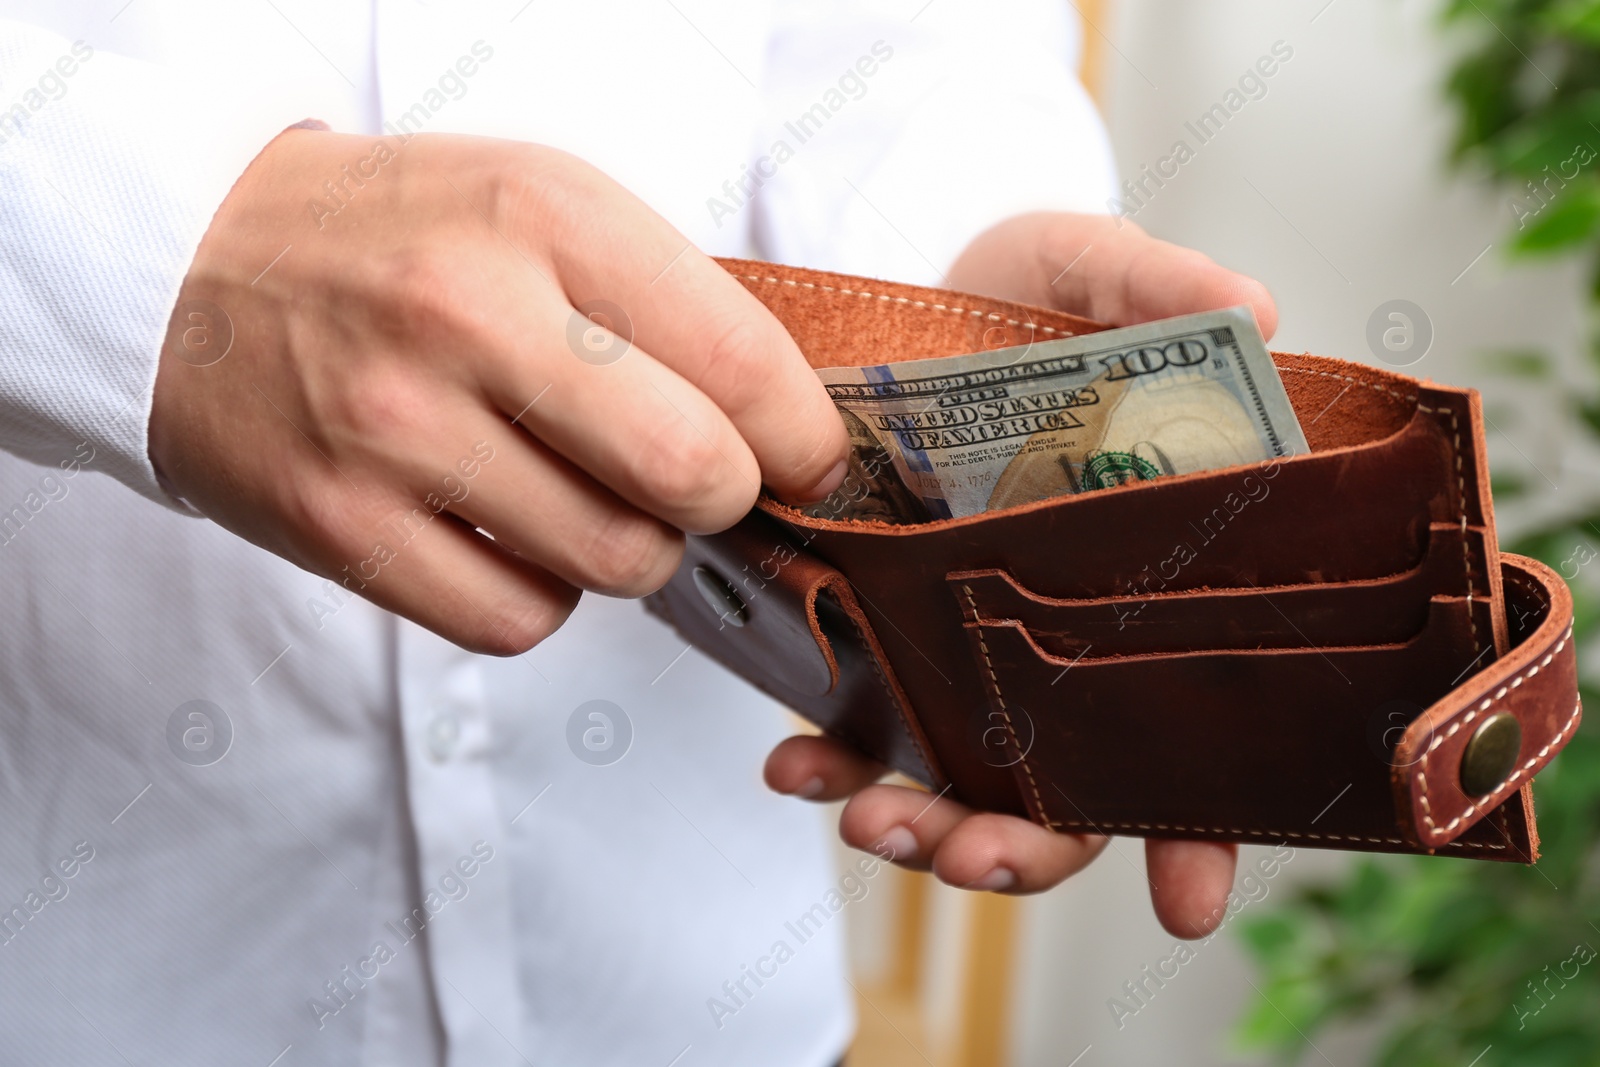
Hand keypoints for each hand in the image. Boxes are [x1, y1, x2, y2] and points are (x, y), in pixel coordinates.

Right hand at [151, 128, 846, 653]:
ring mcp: (397, 429)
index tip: (807, 459)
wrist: (183, 265)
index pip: (740, 356)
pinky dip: (543, 597)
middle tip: (698, 483)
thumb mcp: (533, 201)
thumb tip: (782, 422)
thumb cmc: (391, 237)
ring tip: (589, 497)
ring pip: (616, 562)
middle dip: (723, 498)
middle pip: (692, 475)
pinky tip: (514, 539)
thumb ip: (659, 296)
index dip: (804, 434)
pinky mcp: (340, 526)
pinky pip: (518, 622)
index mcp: (542, 217)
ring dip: (633, 549)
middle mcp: (470, 318)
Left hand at [765, 212, 1277, 937]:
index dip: (1201, 823)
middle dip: (1027, 847)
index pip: (1197, 728)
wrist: (887, 309)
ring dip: (921, 825)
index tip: (1188, 899)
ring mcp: (972, 654)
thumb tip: (1261, 314)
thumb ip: (1158, 288)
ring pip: (965, 785)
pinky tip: (791, 763)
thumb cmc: (1012, 299)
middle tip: (973, 856)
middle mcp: (1067, 643)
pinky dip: (828, 762)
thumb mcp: (1081, 270)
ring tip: (871, 819)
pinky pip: (861, 731)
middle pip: (1071, 792)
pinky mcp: (882, 643)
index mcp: (1149, 582)